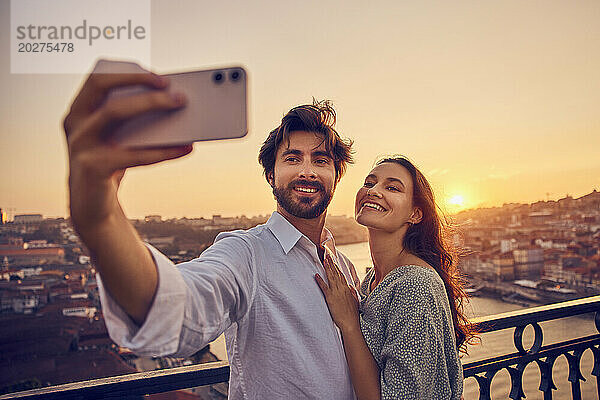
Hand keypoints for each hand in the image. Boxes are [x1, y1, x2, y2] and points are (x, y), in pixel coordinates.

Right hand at [63, 67, 192, 228]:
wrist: (93, 207)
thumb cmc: (111, 165)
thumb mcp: (119, 140)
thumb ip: (136, 120)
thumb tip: (174, 102)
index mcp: (80, 111)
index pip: (98, 79)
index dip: (127, 73)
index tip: (159, 76)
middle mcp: (75, 123)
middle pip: (102, 87)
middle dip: (138, 81)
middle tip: (171, 86)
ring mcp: (81, 145)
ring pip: (116, 112)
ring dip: (151, 104)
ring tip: (181, 105)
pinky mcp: (93, 167)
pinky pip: (135, 154)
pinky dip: (164, 150)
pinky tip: (186, 148)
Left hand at [315, 253, 359, 333]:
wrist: (350, 323)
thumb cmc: (352, 314)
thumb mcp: (355, 301)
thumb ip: (352, 292)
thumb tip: (350, 285)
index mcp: (347, 289)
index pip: (341, 275)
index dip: (337, 267)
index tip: (334, 260)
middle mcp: (342, 288)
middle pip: (336, 273)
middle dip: (331, 264)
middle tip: (327, 255)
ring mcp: (336, 292)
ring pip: (331, 277)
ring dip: (327, 268)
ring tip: (324, 260)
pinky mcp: (330, 298)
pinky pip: (324, 287)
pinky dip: (320, 281)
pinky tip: (316, 275)